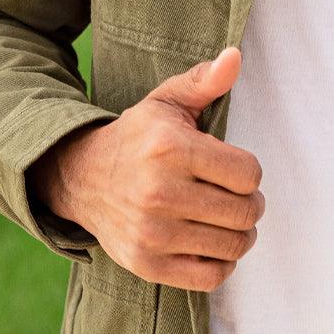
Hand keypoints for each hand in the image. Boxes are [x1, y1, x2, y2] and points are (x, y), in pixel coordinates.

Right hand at [29, 46, 264, 290]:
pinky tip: (212, 243)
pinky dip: (222, 264)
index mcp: (171, 149)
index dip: (250, 172)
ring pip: (232, 246)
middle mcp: (160, 193)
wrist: (82, 177)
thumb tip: (235, 56)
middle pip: (244, 212)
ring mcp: (152, 233)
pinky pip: (210, 277)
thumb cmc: (139, 136)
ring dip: (241, 234)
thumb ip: (205, 81)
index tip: (235, 169)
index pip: (249, 174)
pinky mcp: (147, 265)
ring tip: (229, 220)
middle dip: (250, 204)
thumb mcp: (167, 101)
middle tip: (238, 197)